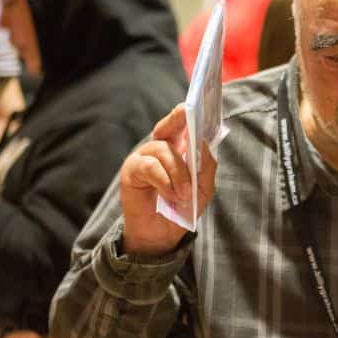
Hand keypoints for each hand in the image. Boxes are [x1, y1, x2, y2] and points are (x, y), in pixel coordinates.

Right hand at [120, 105, 217, 255]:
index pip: (182, 126)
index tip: (194, 104)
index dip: (187, 114)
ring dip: (178, 172)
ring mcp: (144, 158)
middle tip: (187, 113)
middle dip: (177, 119)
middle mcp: (159, 149)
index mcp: (178, 150)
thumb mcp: (203, 188)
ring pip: (163, 150)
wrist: (162, 234)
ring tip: (184, 193)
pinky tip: (172, 195)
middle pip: (167, 127)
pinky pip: (150, 167)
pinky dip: (165, 181)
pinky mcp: (131, 171)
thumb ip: (206, 166)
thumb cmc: (182, 207)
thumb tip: (205, 145)